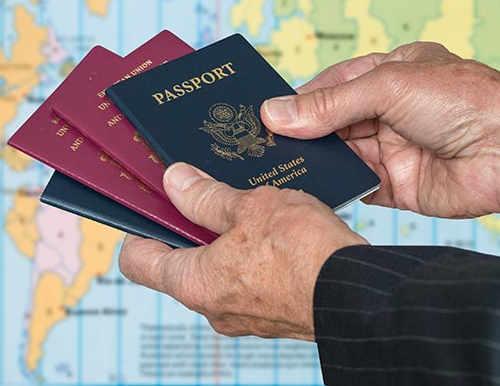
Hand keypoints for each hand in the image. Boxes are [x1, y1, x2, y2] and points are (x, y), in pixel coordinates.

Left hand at [118, 162, 365, 340]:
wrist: (360, 296)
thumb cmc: (305, 254)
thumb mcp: (250, 207)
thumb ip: (206, 196)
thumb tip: (175, 182)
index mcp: (195, 284)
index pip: (139, 261)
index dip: (140, 229)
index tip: (152, 204)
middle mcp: (214, 308)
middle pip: (181, 263)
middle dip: (191, 227)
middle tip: (204, 191)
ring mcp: (246, 316)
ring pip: (221, 271)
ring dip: (228, 239)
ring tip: (247, 205)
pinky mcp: (275, 314)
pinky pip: (252, 280)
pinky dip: (256, 255)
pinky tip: (276, 227)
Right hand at [260, 42, 499, 219]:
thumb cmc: (464, 100)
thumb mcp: (389, 86)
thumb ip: (330, 104)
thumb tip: (275, 113)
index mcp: (391, 73)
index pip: (333, 84)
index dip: (299, 98)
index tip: (262, 112)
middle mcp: (389, 111)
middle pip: (331, 122)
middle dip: (299, 132)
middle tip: (257, 143)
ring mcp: (392, 149)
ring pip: (338, 154)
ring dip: (311, 161)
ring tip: (269, 167)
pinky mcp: (396, 186)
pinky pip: (354, 186)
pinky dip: (331, 188)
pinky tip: (303, 189)